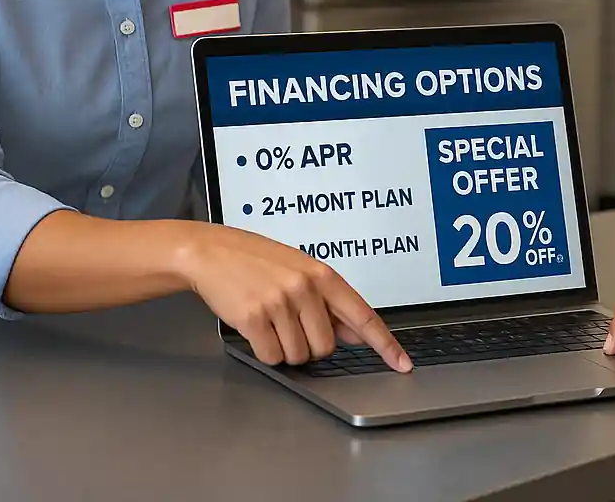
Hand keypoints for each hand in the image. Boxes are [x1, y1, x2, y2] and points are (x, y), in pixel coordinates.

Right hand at [173, 223, 411, 371]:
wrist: (212, 252)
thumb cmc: (258, 261)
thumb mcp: (301, 271)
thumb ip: (330, 303)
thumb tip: (356, 333)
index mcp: (323, 275)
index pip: (363, 315)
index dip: (385, 343)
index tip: (402, 363)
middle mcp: (305, 288)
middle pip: (326, 347)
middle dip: (310, 343)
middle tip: (291, 321)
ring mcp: (279, 303)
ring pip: (298, 356)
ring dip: (285, 347)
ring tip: (270, 318)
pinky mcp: (253, 318)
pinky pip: (271, 357)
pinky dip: (264, 350)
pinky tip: (256, 325)